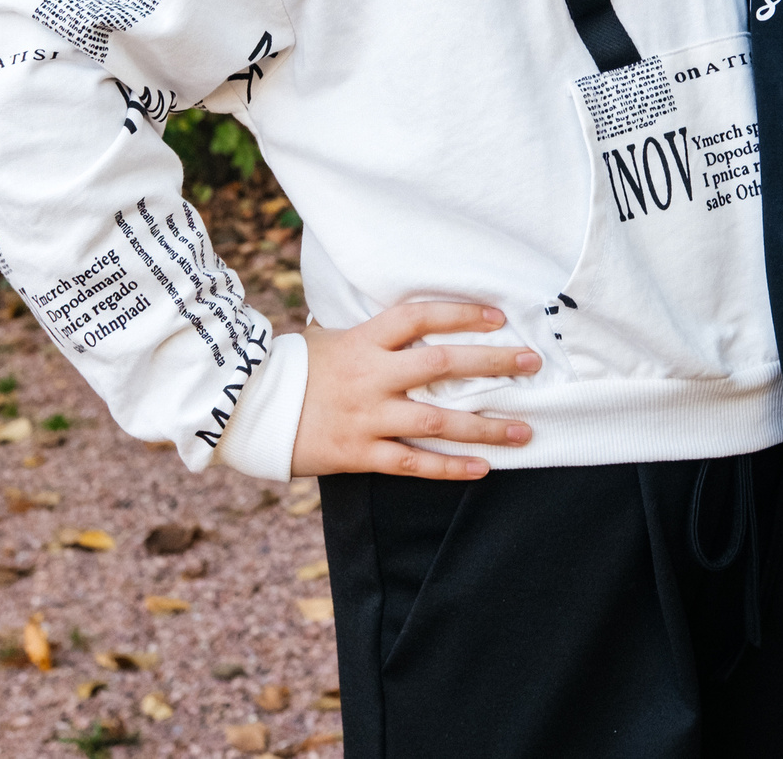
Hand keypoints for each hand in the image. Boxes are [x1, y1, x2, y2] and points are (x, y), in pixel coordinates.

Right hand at [288, 301, 537, 479]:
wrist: (250, 410)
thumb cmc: (295, 369)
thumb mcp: (329, 337)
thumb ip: (369, 331)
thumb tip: (405, 319)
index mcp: (363, 341)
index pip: (420, 318)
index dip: (460, 313)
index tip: (499, 317)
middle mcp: (370, 376)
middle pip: (441, 365)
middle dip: (492, 363)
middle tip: (533, 364)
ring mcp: (367, 417)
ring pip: (436, 420)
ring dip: (484, 426)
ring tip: (524, 430)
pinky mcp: (359, 454)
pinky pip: (413, 463)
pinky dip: (449, 468)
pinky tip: (482, 469)